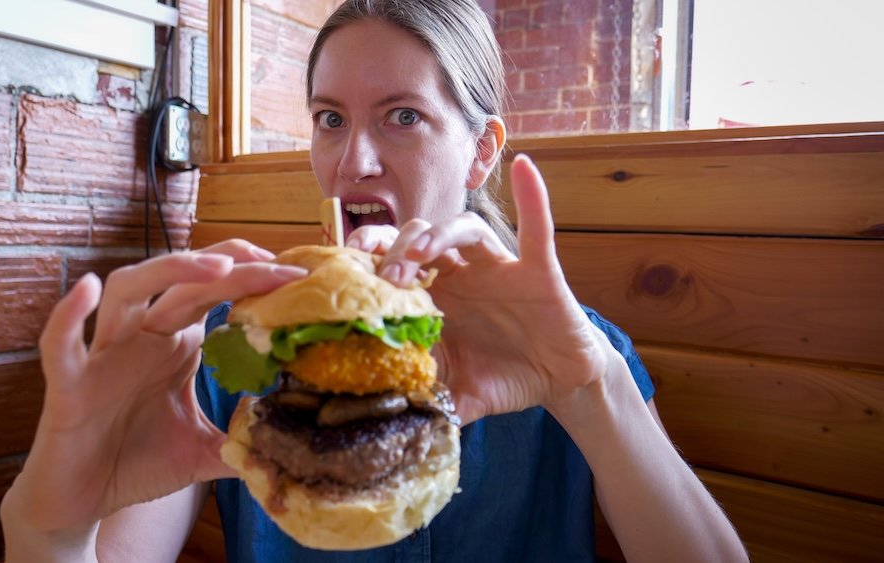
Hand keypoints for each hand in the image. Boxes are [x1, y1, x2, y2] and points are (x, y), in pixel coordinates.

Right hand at [6, 241, 305, 533]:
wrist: (84, 502)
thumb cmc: (138, 462)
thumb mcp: (204, 451)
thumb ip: (243, 439)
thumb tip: (290, 444)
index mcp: (176, 343)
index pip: (215, 293)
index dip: (252, 277)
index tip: (296, 275)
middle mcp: (143, 336)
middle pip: (182, 281)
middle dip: (229, 267)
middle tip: (275, 265)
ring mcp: (105, 354)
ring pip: (128, 288)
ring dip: (169, 270)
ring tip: (216, 268)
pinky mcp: (68, 385)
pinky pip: (61, 343)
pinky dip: (69, 315)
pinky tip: (88, 289)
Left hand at [350, 155, 614, 424]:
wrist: (558, 381)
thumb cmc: (503, 378)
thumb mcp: (458, 394)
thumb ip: (427, 401)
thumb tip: (387, 421)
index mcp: (437, 297)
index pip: (396, 265)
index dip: (371, 261)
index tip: (345, 269)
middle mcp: (462, 274)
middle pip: (421, 238)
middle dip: (398, 247)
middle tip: (384, 272)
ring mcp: (499, 268)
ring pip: (466, 230)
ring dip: (442, 233)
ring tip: (422, 249)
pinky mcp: (538, 270)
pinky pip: (537, 229)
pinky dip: (533, 199)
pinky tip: (525, 170)